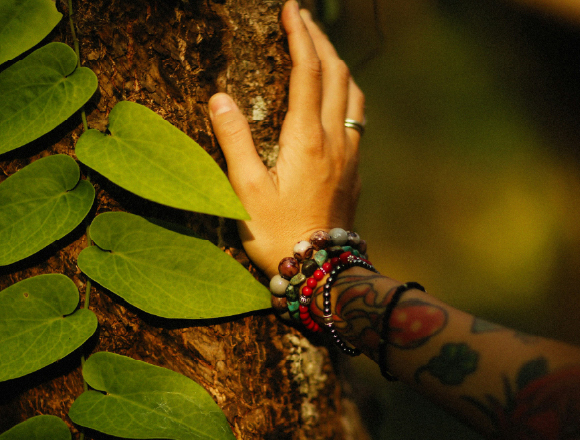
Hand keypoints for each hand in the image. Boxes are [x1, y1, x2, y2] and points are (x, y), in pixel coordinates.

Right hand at [208, 0, 364, 278]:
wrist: (321, 270)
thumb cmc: (278, 234)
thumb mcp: (246, 191)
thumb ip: (234, 141)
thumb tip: (219, 98)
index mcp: (307, 140)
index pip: (308, 72)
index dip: (300, 35)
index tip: (290, 9)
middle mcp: (335, 141)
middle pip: (337, 74)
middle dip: (321, 40)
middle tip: (302, 19)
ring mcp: (350, 156)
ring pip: (354, 95)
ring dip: (339, 65)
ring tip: (321, 51)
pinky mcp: (355, 172)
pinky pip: (357, 120)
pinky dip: (346, 94)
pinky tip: (335, 100)